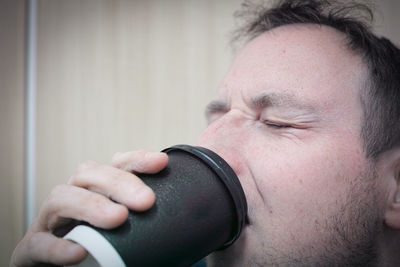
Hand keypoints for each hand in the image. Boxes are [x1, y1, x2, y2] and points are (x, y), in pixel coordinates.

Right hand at [10, 150, 167, 266]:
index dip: (136, 160)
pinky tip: (78, 251)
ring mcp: (51, 220)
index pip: (115, 165)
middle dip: (118, 182)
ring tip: (118, 218)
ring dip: (91, 205)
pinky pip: (40, 243)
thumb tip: (179, 222)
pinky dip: (58, 246)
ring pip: (62, 197)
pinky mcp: (33, 247)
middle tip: (146, 200)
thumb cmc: (101, 246)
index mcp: (97, 188)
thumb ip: (144, 219)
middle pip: (90, 174)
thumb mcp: (126, 229)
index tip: (161, 162)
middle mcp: (74, 196)